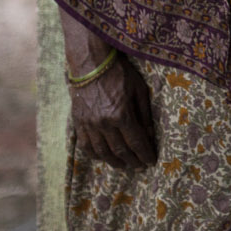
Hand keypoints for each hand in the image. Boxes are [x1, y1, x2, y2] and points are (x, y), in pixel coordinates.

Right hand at [69, 53, 156, 168]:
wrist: (91, 64)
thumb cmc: (120, 74)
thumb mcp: (139, 90)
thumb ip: (144, 114)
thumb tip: (150, 135)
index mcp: (121, 115)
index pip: (136, 142)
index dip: (145, 154)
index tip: (152, 162)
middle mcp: (104, 124)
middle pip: (120, 151)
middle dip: (132, 161)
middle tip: (140, 167)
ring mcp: (89, 125)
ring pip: (102, 152)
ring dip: (114, 162)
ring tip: (124, 166)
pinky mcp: (78, 123)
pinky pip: (86, 146)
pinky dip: (96, 155)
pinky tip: (104, 158)